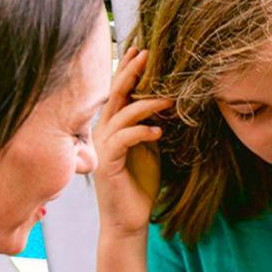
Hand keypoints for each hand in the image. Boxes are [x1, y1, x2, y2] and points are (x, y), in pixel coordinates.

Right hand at [93, 49, 169, 236]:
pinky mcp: (107, 163)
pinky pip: (123, 140)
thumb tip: (168, 99)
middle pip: (115, 95)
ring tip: (168, 97)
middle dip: (131, 73)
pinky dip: (142, 132)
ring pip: (121, 115)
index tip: (142, 50)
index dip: (129, 70)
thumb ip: (150, 124)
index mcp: (112, 126)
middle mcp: (103, 132)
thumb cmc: (139, 184)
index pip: (118, 91)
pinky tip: (159, 132)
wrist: (128, 221)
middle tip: (147, 53)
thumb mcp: (149, 147)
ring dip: (145, 103)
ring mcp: (103, 147)